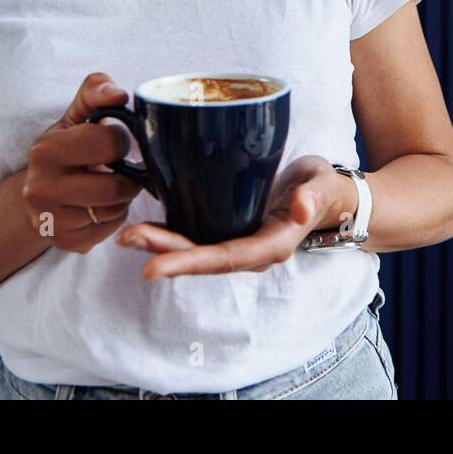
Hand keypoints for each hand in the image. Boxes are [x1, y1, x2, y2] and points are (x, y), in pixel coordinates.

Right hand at [20, 72, 144, 253]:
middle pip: (114, 187)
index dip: (121, 141)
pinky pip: (109, 231)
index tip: (115, 143)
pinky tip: (102, 205)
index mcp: (45, 150)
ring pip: (113, 211)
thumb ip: (95, 92)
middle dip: (129, 176)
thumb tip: (119, 94)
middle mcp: (40, 188)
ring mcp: (49, 220)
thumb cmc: (66, 147)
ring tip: (112, 184)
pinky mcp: (64, 243)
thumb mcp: (76, 115)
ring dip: (123, 197)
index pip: (109, 143)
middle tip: (125, 169)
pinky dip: (114, 217)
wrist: (37, 190)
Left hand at [115, 155, 353, 278]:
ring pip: (194, 249)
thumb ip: (313, 196)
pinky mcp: (228, 229)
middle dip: (163, 250)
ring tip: (126, 234)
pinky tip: (144, 226)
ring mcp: (237, 242)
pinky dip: (169, 233)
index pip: (225, 258)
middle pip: (202, 258)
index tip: (152, 267)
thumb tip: (298, 209)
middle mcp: (250, 251)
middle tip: (127, 237)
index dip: (189, 263)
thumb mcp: (323, 186)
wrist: (326, 194)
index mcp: (271, 245)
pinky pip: (195, 236)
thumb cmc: (324, 188)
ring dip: (160, 244)